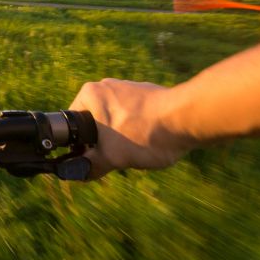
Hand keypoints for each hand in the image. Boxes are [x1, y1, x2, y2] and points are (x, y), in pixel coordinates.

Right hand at [69, 78, 192, 178]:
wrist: (187, 119)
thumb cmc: (145, 134)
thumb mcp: (112, 158)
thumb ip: (90, 166)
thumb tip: (76, 174)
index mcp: (89, 95)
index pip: (72, 125)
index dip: (78, 147)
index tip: (90, 160)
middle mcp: (106, 85)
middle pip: (95, 123)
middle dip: (103, 142)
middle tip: (117, 156)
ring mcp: (128, 87)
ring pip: (115, 120)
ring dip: (121, 136)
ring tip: (138, 148)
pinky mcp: (147, 92)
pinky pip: (133, 115)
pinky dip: (138, 129)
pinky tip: (150, 140)